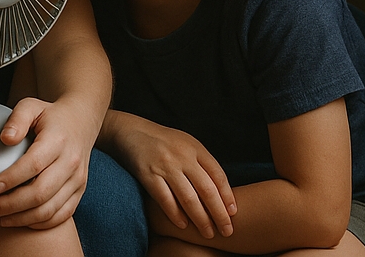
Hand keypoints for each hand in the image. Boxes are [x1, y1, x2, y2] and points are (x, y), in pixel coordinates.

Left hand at [0, 96, 92, 228]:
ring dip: (21, 218)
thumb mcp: (32, 106)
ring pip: (49, 210)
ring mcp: (77, 180)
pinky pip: (60, 216)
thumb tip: (5, 139)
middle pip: (40, 193)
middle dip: (11, 205)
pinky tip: (19, 220)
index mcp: (58, 140)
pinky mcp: (79, 192)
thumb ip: (17, 119)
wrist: (81, 121)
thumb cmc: (50, 115)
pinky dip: (38, 223)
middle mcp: (71, 162)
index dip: (12, 179)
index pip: (34, 164)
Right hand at [110, 114, 235, 240]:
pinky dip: (176, 215)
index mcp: (194, 147)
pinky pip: (165, 200)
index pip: (218, 174)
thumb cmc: (163, 142)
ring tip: (208, 233)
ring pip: (188, 198)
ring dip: (200, 219)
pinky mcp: (148, 174)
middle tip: (227, 230)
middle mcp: (182, 155)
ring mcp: (165, 165)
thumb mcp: (186, 144)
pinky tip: (183, 225)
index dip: (228, 195)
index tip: (233, 213)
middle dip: (219, 213)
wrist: (131, 130)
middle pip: (207, 189)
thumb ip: (201, 163)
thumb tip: (221, 193)